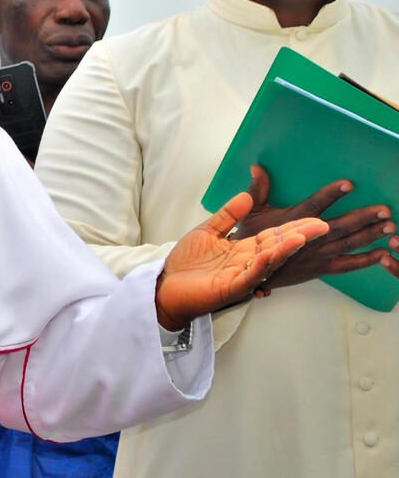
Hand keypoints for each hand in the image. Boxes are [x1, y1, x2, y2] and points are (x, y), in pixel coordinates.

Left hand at [155, 192, 329, 330]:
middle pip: (277, 248)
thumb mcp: (208, 231)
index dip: (293, 227)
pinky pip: (248, 277)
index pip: (274, 236)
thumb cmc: (186, 261)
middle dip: (298, 237)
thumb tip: (246, 196)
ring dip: (284, 250)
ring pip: (267, 262)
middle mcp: (247, 263)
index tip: (314, 218)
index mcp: (244, 249)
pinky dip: (259, 266)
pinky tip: (268, 254)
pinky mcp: (229, 288)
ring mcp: (241, 276)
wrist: (164, 284)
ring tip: (301, 238)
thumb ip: (228, 215)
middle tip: (321, 226)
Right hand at [234, 165, 398, 293]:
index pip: (315, 205)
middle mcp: (308, 238)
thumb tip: (256, 167)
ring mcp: (317, 255)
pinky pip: (348, 266)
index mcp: (292, 222)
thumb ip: (257, 190)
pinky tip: (383, 253)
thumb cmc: (250, 240)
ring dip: (370, 235)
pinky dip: (366, 261)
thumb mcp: (251, 213)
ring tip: (389, 226)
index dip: (331, 194)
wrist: (249, 272)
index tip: (349, 184)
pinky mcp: (322, 268)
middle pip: (340, 226)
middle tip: (384, 209)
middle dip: (363, 217)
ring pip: (348, 244)